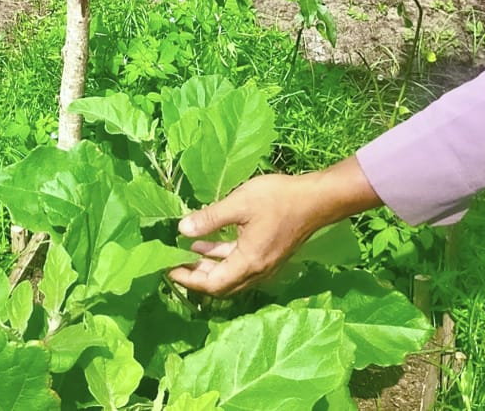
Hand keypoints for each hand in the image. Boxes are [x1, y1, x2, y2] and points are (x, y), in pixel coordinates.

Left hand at [169, 156, 380, 296]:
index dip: (188, 279)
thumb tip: (181, 230)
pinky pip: (239, 264)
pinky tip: (207, 243)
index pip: (212, 284)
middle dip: (195, 276)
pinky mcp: (268, 255)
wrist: (317, 199)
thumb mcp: (239, 204)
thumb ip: (210, 218)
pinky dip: (221, 257)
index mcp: (248, 263)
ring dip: (207, 266)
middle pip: (220, 285)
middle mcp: (256, 271)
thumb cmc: (279, 199)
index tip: (167, 268)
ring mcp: (264, 264)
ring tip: (185, 252)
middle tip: (172, 263)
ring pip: (230, 275)